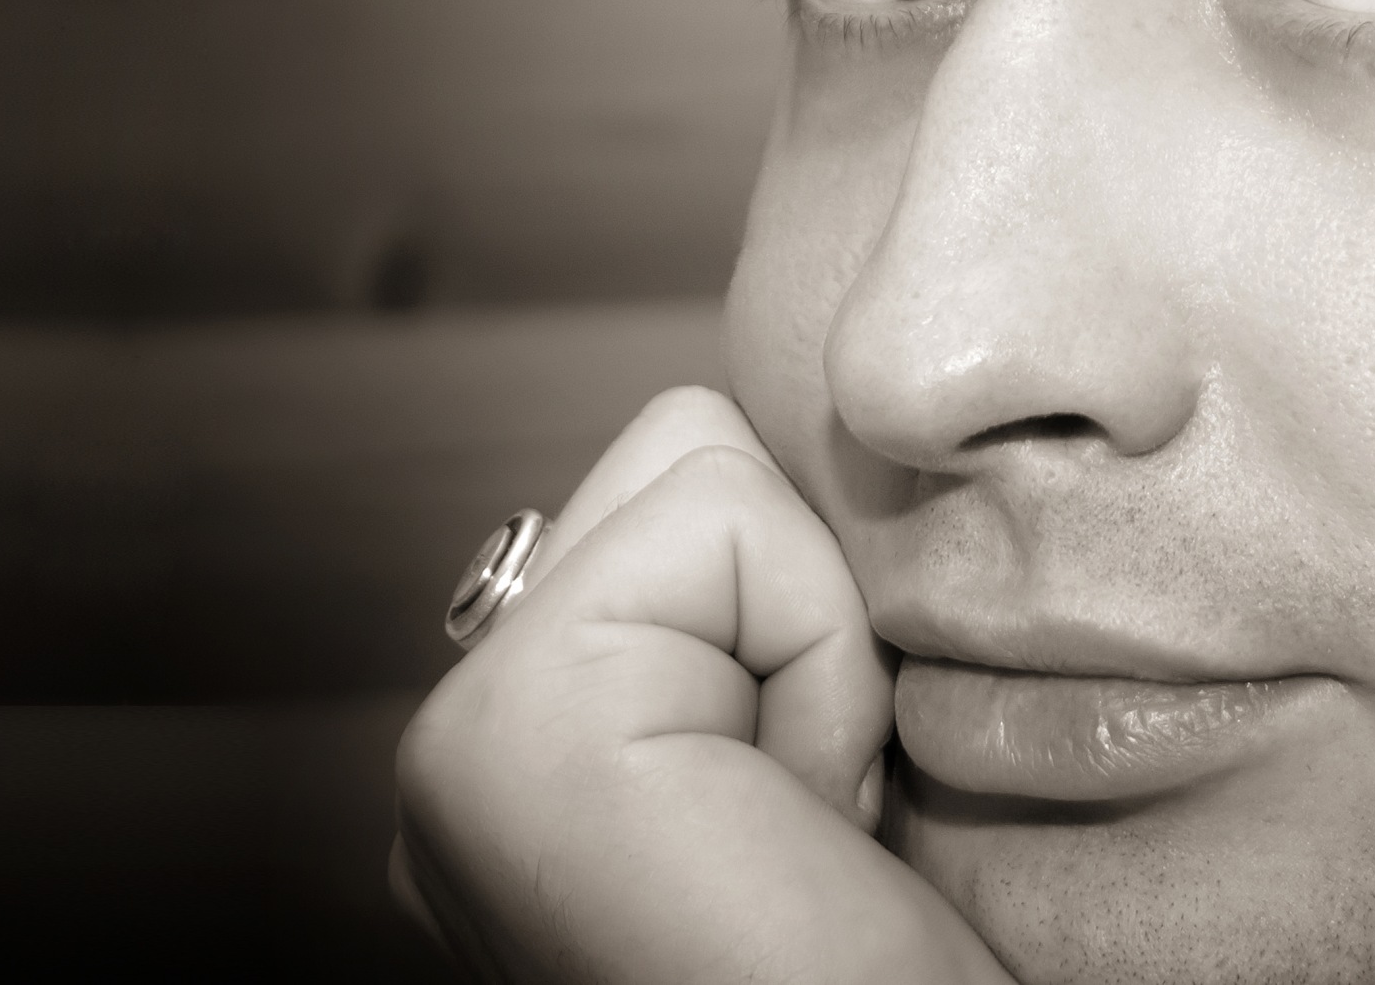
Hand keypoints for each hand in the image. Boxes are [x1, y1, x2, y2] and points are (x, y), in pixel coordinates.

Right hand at [392, 386, 1014, 984]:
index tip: (830, 807)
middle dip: (802, 600)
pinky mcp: (507, 741)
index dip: (816, 607)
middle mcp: (459, 750)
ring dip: (814, 633)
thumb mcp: (820, 750)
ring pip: (702, 460)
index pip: (686, 480)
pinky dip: (818, 653)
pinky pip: (723, 517)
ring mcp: (458, 749)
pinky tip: (800, 828)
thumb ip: (747, 620)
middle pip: (686, 450)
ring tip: (811, 824)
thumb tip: (775, 442)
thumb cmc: (916, 962)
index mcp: (531, 755)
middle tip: (820, 814)